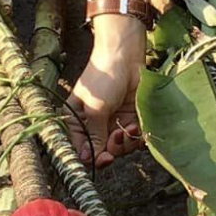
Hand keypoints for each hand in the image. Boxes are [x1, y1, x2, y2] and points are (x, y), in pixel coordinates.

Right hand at [66, 24, 143, 167]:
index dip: (93, 158)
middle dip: (113, 147)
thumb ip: (94, 134)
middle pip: (103, 151)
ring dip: (127, 141)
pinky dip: (137, 136)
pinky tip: (137, 127)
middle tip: (119, 136)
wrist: (125, 57)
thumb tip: (89, 158)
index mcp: (78, 122)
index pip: (83, 150)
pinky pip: (134, 138)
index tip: (104, 158)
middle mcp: (94, 125)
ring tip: (128, 127)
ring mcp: (113, 122)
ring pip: (121, 147)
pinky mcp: (130, 119)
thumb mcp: (95, 108)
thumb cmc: (103, 79)